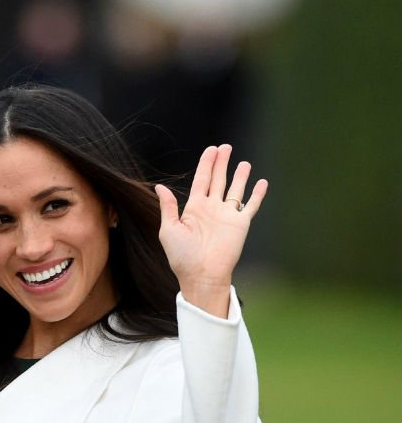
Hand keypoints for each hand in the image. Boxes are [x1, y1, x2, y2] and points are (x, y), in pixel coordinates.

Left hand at [155, 144, 266, 316]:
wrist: (201, 275)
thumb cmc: (182, 256)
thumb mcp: (169, 229)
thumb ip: (168, 207)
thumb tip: (160, 187)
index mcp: (193, 208)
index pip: (201, 180)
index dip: (206, 164)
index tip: (211, 149)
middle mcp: (211, 209)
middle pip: (218, 180)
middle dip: (221, 163)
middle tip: (225, 147)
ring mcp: (227, 215)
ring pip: (235, 190)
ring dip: (239, 176)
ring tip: (243, 162)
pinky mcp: (241, 224)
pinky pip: (252, 205)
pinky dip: (257, 194)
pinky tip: (262, 182)